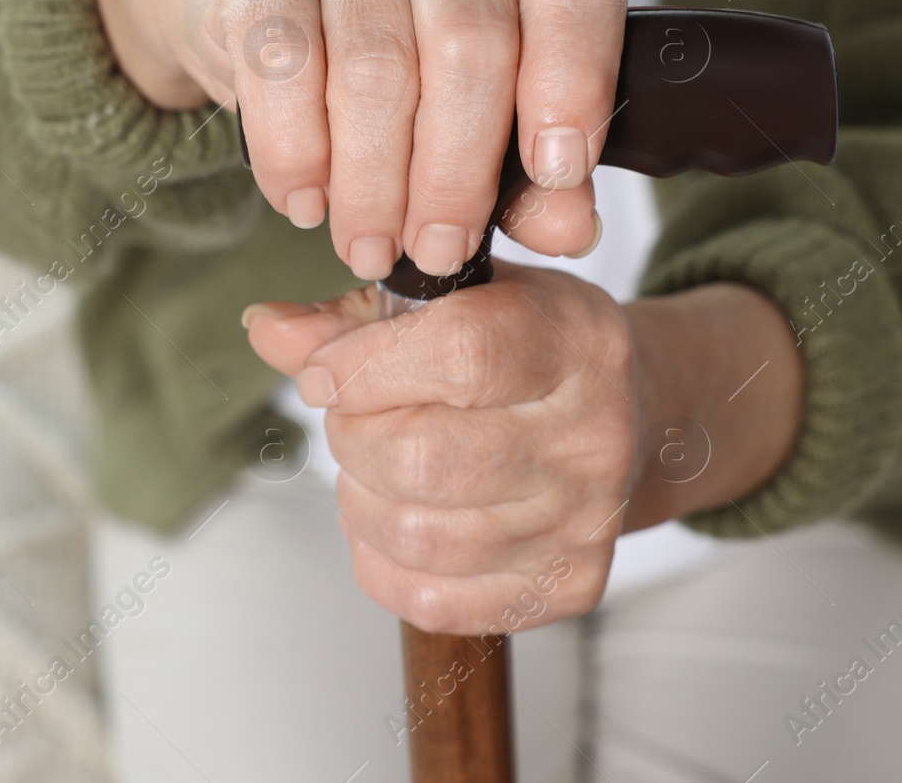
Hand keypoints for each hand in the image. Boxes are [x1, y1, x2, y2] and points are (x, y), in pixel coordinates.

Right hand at [94, 0, 626, 279]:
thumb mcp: (484, 128)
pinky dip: (296, 151)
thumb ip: (531, 184)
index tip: (558, 173)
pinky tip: (306, 202)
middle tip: (437, 251)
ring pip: (376, 67)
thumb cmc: (404, 79)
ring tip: (369, 247)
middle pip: (469, 46)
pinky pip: (284, 63)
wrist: (271, 17)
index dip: (575, 80)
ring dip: (373, 182)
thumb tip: (570, 232)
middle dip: (455, 173)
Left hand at [242, 262, 802, 634]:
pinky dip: (383, 563)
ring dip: (360, 501)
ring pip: (417, 534)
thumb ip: (355, 317)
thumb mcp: (457, 302)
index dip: (364, 367)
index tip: (327, 372)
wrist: (633, 413)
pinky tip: (398, 518)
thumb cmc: (530, 349)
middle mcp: (593, 432)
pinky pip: (432, 600)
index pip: (460, 355)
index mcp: (574, 339)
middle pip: (422, 457)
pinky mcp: (569, 585)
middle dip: (351, 437)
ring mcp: (586, 518)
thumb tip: (268, 331)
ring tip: (374, 468)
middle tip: (355, 418)